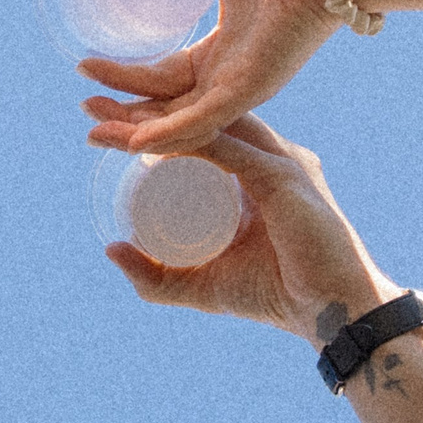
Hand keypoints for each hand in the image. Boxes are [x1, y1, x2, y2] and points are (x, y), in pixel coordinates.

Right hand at [80, 0, 337, 153]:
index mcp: (222, 50)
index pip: (164, 76)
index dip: (124, 78)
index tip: (85, 67)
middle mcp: (229, 77)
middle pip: (163, 106)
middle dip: (120, 112)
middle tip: (82, 106)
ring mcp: (238, 89)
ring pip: (176, 124)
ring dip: (133, 131)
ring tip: (92, 128)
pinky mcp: (248, 92)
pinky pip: (202, 123)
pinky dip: (168, 135)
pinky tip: (135, 141)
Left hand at [106, 118, 396, 343]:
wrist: (331, 316)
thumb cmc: (273, 295)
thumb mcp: (201, 285)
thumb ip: (158, 277)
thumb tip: (111, 248)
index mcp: (255, 166)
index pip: (196, 130)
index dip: (149, 121)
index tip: (99, 119)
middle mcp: (269, 154)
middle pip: (198, 120)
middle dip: (142, 109)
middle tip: (91, 106)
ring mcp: (280, 160)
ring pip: (207, 127)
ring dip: (155, 119)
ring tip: (107, 116)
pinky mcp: (285, 177)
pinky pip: (230, 150)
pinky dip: (187, 141)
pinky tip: (148, 138)